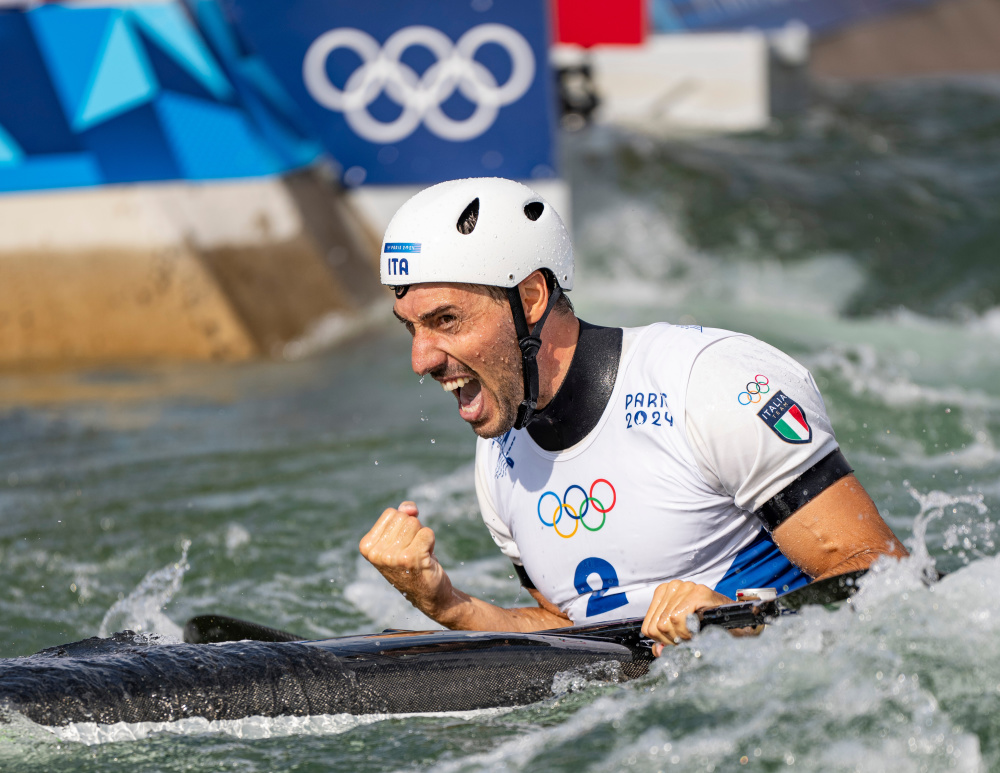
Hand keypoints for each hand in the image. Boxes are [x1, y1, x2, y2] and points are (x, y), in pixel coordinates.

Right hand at [359, 501, 451, 615]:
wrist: (427, 594)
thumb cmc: (413, 562)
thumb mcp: (401, 537)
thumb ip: (403, 515)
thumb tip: (410, 508)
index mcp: (367, 546)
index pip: (392, 513)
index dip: (403, 525)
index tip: (403, 545)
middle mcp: (376, 553)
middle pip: (404, 517)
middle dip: (414, 531)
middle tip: (413, 551)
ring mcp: (392, 557)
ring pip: (415, 523)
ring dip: (422, 537)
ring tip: (419, 555)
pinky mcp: (411, 559)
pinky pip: (427, 532)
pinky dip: (431, 542)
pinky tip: (426, 558)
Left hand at [641, 580, 731, 655]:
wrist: (737, 621)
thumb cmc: (710, 624)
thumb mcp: (682, 631)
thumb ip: (666, 641)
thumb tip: (657, 650)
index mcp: (663, 594)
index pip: (648, 626)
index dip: (661, 642)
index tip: (676, 643)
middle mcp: (672, 587)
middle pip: (657, 626)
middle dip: (672, 640)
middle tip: (687, 640)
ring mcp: (685, 587)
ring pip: (666, 622)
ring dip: (681, 636)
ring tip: (693, 634)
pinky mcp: (698, 592)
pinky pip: (678, 617)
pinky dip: (686, 630)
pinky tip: (696, 630)